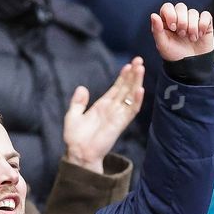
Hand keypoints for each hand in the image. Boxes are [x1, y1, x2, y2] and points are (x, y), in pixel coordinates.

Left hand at [62, 57, 144, 171]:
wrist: (78, 153)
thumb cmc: (75, 138)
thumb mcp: (72, 115)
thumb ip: (78, 102)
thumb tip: (82, 88)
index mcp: (102, 106)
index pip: (116, 88)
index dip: (123, 77)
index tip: (129, 65)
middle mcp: (112, 109)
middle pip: (126, 89)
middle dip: (133, 75)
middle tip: (139, 60)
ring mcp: (117, 116)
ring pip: (131, 96)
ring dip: (136, 82)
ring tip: (141, 68)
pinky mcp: (120, 124)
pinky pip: (131, 111)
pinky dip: (137, 100)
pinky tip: (140, 89)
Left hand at [149, 2, 213, 62]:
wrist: (191, 66)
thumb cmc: (175, 55)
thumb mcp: (163, 45)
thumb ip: (157, 30)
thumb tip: (153, 15)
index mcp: (167, 21)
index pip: (167, 7)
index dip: (171, 14)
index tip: (172, 27)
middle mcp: (179, 18)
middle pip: (181, 7)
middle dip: (182, 21)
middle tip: (182, 34)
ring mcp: (192, 20)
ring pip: (193, 12)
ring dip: (192, 26)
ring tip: (191, 39)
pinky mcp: (205, 23)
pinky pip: (205, 15)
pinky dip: (202, 24)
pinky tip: (200, 35)